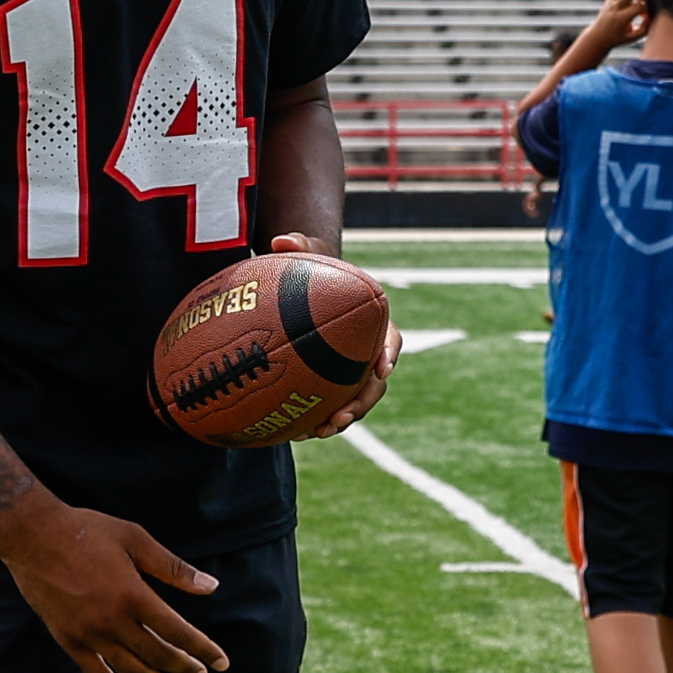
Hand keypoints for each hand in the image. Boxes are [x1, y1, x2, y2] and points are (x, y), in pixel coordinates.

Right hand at [0, 499, 225, 672]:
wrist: (32, 535)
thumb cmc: (87, 530)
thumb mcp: (135, 539)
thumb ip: (173, 568)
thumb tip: (211, 586)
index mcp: (134, 595)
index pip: (178, 631)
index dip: (202, 649)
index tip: (220, 662)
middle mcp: (113, 621)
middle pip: (157, 654)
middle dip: (184, 667)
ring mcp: (89, 633)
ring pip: (130, 669)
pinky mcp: (68, 639)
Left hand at [266, 236, 399, 436]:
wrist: (310, 289)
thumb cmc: (316, 269)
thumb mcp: (310, 252)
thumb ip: (300, 244)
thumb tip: (280, 240)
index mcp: (374, 323)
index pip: (392, 340)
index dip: (389, 356)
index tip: (382, 370)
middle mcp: (368, 351)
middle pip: (375, 383)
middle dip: (362, 402)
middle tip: (341, 417)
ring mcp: (352, 371)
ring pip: (356, 400)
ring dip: (342, 419)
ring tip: (319, 433)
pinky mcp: (333, 383)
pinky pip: (331, 405)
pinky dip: (318, 419)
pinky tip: (295, 432)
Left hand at [586, 0, 652, 47]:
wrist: (599, 35)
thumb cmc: (618, 38)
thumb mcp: (632, 38)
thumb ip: (644, 29)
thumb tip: (652, 16)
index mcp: (620, 19)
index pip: (636, 8)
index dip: (648, 6)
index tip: (655, 7)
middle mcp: (615, 8)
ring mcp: (612, 0)